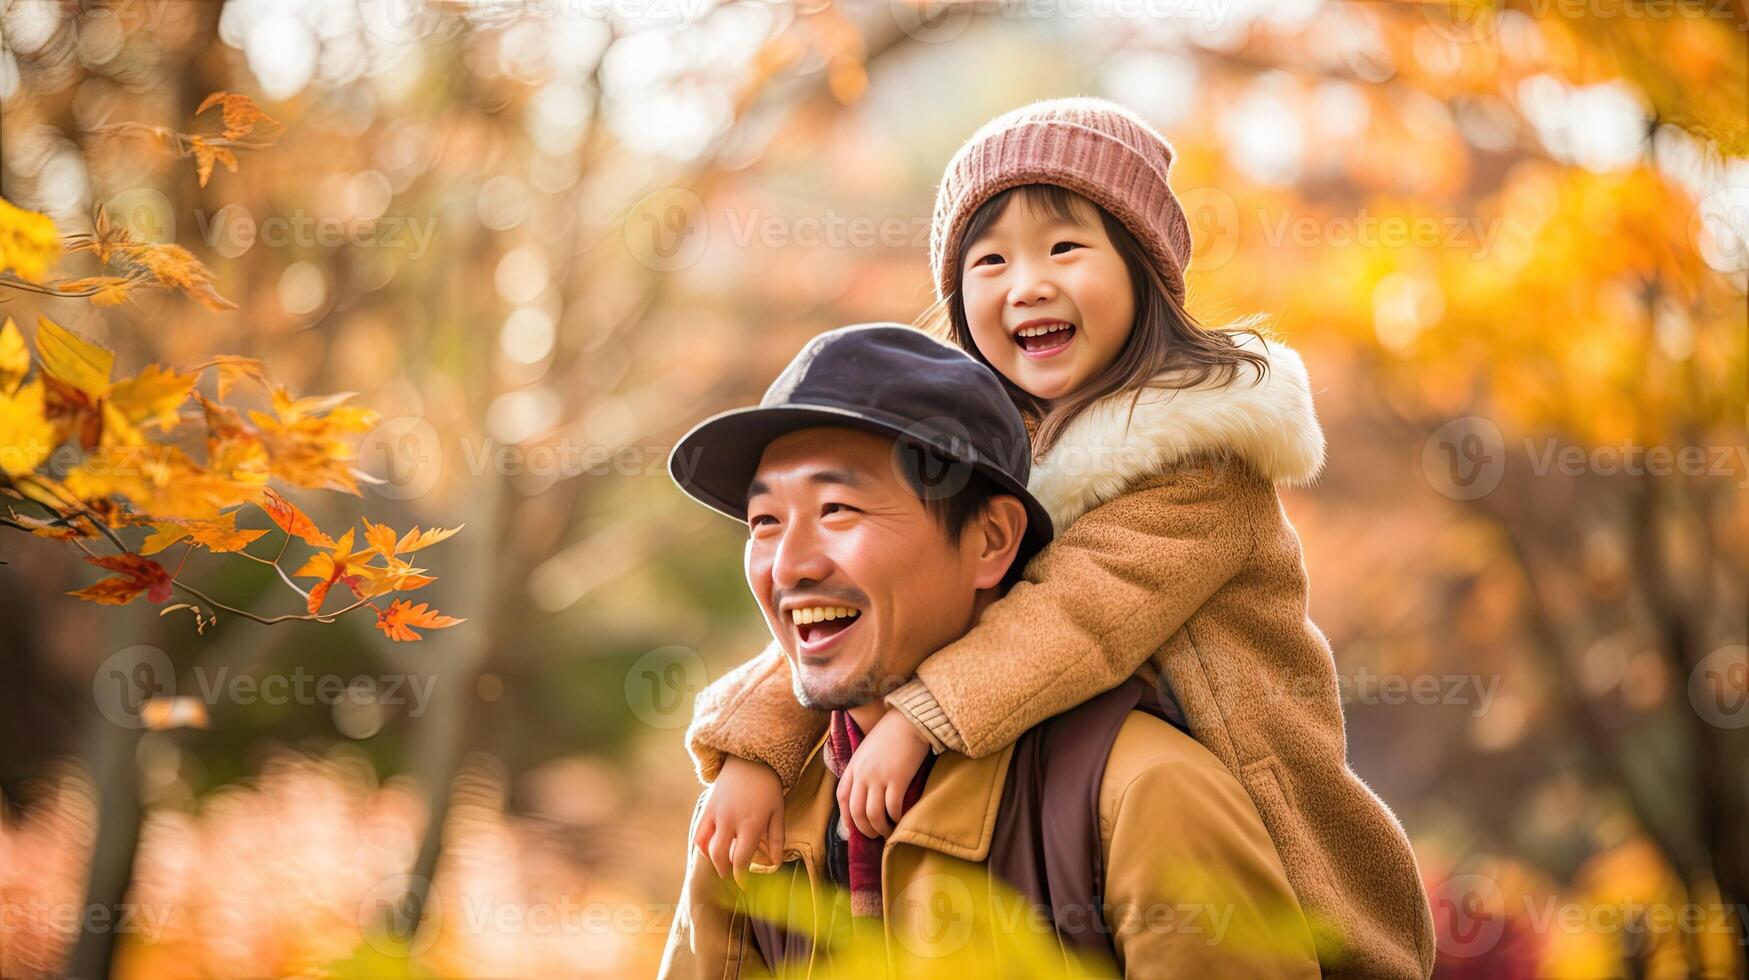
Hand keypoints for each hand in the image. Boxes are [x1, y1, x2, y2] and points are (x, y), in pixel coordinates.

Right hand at [693, 755, 784, 887]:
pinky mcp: (707, 808)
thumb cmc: (768, 788)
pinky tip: (711, 849)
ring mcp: (716, 814)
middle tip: (732, 875)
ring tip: (722, 864)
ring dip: (713, 861)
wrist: (749, 759)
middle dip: (725, 871)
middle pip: (721, 857)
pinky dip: (703, 846)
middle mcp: (731, 821)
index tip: (743, 884)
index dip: (741, 876)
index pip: (742, 859)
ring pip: (707, 847)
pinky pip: (699, 833)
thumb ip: (777, 840)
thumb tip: (775, 864)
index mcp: (751, 824)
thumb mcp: (778, 812)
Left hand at [836, 711, 931, 838]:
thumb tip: (864, 794)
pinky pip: (892, 807)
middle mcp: (862, 773)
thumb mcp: (867, 750)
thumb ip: (862, 770)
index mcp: (853, 766)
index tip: (855, 828)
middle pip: (856, 811)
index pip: (842, 798)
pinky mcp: (897, 779)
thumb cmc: (890, 734)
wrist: (909, 720)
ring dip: (879, 828)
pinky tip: (899, 819)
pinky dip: (895, 818)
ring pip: (873, 814)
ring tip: (887, 831)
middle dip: (863, 829)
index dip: (846, 818)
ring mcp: (879, 776)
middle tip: (873, 836)